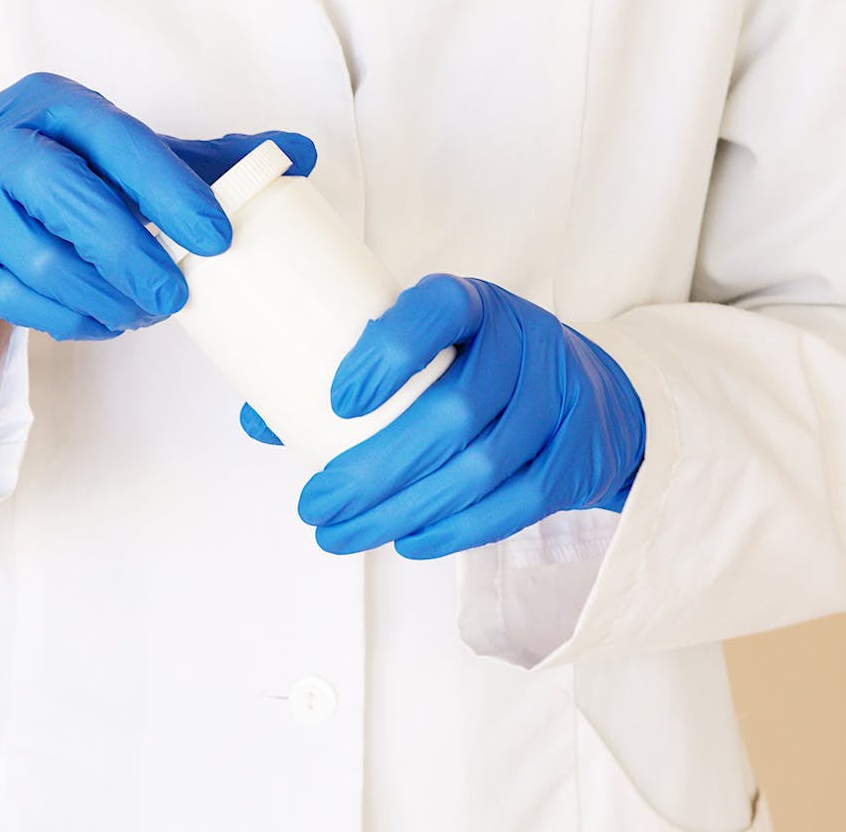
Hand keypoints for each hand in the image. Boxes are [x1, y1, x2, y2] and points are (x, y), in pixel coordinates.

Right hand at [0, 72, 315, 378]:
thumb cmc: (54, 176)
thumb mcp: (117, 154)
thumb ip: (200, 158)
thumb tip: (300, 153)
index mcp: (49, 103)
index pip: (117, 140)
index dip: (171, 190)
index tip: (217, 238)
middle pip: (67, 200)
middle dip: (132, 256)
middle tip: (177, 297)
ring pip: (41, 264)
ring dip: (105, 299)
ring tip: (143, 312)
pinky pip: (20, 304)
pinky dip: (72, 320)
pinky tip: (103, 319)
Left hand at [241, 274, 644, 557]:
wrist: (589, 397)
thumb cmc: (475, 368)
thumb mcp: (425, 349)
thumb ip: (348, 375)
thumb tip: (256, 417)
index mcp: (472, 302)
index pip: (436, 312)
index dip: (388, 354)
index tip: (336, 403)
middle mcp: (522, 340)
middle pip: (454, 410)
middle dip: (375, 469)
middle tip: (315, 506)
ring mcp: (558, 399)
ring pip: (482, 466)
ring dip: (405, 510)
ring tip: (342, 536)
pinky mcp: (574, 456)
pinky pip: (517, 503)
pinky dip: (457, 530)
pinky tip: (408, 542)